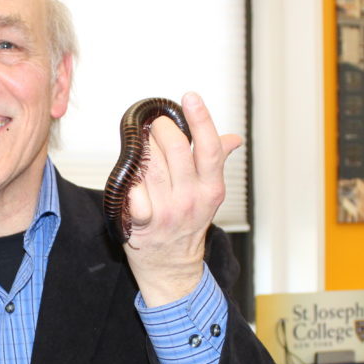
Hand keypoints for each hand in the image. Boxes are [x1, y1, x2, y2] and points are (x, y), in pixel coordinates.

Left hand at [123, 92, 241, 306]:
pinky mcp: (142, 221)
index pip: (208, 146)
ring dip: (142, 149)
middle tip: (153, 128)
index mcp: (211, 187)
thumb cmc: (187, 225)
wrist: (171, 266)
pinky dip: (129, 179)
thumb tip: (233, 138)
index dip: (200, 118)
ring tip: (142, 150)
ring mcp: (166, 210)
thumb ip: (216, 162)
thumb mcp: (208, 194)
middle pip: (173, 147)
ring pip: (149, 162)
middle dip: (159, 129)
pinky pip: (132, 189)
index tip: (190, 97)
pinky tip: (132, 178)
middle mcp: (191, 198)